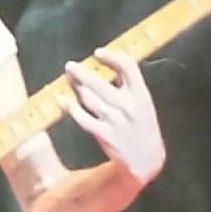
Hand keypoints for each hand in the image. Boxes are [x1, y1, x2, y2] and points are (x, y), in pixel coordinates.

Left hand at [65, 47, 164, 183]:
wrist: (146, 159)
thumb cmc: (143, 126)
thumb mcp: (144, 103)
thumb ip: (130, 85)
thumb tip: (108, 65)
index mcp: (141, 94)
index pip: (128, 67)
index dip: (111, 56)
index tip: (98, 53)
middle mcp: (128, 105)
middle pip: (100, 82)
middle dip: (82, 72)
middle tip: (69, 66)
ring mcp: (114, 120)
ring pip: (89, 98)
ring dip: (77, 88)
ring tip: (69, 81)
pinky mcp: (103, 134)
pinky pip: (82, 117)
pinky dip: (71, 108)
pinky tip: (64, 101)